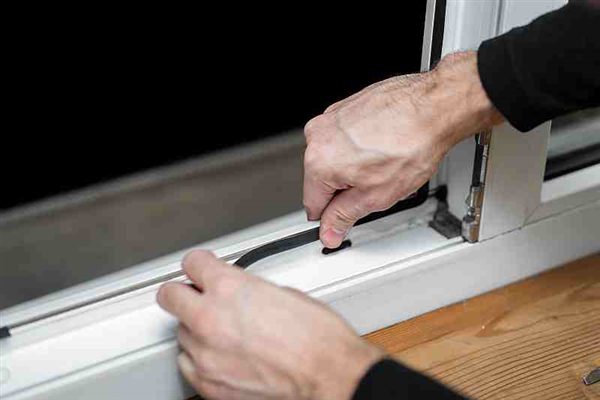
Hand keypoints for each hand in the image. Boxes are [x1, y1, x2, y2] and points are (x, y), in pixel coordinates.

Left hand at [157, 250, 383, 399]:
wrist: (328, 375)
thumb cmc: (317, 337)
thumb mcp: (282, 292)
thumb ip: (247, 289)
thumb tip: (238, 292)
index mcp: (229, 288)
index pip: (191, 263)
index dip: (199, 264)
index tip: (201, 269)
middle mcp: (210, 318)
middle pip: (169, 295)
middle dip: (183, 293)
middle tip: (196, 296)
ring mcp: (205, 354)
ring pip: (181, 332)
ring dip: (198, 329)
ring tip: (225, 333)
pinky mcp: (207, 384)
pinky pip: (188, 364)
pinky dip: (201, 358)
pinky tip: (222, 355)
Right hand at [303, 51, 503, 247]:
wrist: (434, 108)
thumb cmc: (411, 144)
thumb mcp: (375, 196)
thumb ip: (344, 216)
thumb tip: (329, 231)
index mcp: (319, 162)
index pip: (312, 205)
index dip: (331, 217)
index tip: (343, 219)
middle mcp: (318, 136)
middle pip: (322, 179)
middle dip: (346, 188)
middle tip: (376, 184)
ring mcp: (331, 117)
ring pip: (334, 157)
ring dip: (354, 166)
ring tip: (383, 162)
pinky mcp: (346, 107)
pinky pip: (345, 138)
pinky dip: (360, 146)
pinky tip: (383, 146)